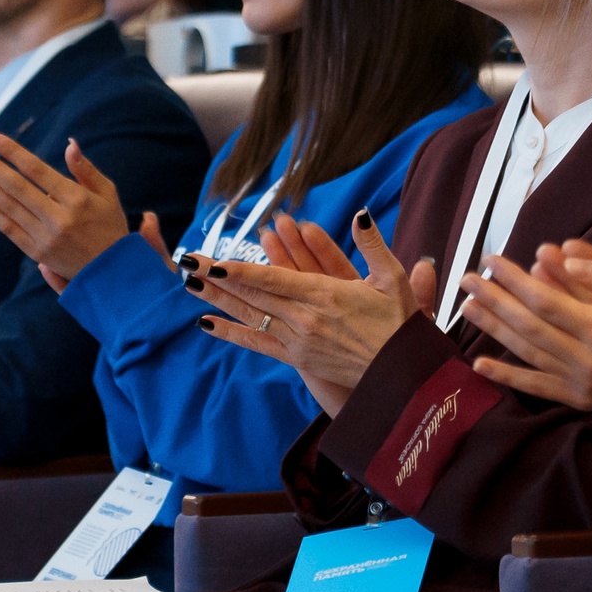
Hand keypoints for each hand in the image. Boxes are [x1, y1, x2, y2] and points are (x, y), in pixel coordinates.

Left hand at [0, 134, 129, 282]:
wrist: (113, 273)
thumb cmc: (111, 227)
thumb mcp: (107, 194)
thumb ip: (85, 169)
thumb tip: (69, 143)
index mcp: (76, 199)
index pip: (36, 169)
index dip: (11, 151)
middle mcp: (57, 218)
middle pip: (14, 186)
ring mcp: (45, 237)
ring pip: (7, 205)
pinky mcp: (37, 252)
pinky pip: (9, 228)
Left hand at [188, 211, 426, 415]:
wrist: (402, 376)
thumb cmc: (400, 325)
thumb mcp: (392, 279)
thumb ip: (372, 245)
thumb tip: (360, 215)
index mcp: (325, 295)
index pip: (273, 280)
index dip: (241, 271)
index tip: (215, 261)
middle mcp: (305, 318)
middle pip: (253, 294)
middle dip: (218, 278)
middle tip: (189, 262)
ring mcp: (298, 340)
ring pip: (250, 315)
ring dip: (217, 300)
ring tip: (189, 284)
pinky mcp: (298, 358)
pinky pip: (258, 343)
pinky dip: (232, 333)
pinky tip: (206, 324)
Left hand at [456, 242, 591, 422]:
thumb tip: (565, 253)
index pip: (546, 300)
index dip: (515, 279)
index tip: (493, 259)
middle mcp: (586, 360)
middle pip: (529, 325)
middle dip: (495, 298)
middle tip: (467, 276)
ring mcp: (580, 383)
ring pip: (527, 352)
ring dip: (494, 328)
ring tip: (468, 306)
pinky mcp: (580, 399)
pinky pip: (537, 387)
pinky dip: (507, 376)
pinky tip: (480, 363)